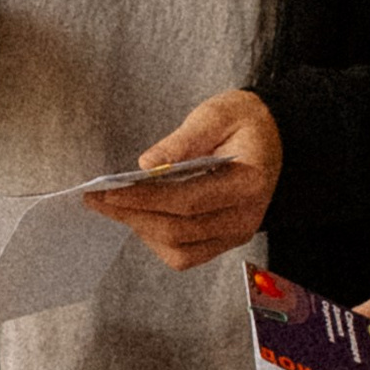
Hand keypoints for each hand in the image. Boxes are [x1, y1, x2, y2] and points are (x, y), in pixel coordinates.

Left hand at [101, 89, 281, 267]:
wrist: (273, 138)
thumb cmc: (244, 123)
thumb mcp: (217, 114)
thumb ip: (184, 140)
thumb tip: (147, 165)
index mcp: (249, 183)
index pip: (188, 201)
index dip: (145, 198)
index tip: (109, 190)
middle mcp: (245, 217)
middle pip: (179, 230)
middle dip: (132, 215)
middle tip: (96, 199)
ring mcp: (236, 233)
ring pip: (180, 249)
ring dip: (142, 229)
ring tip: (114, 206)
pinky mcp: (224, 240)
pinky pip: (186, 255)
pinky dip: (157, 240)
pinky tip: (140, 216)